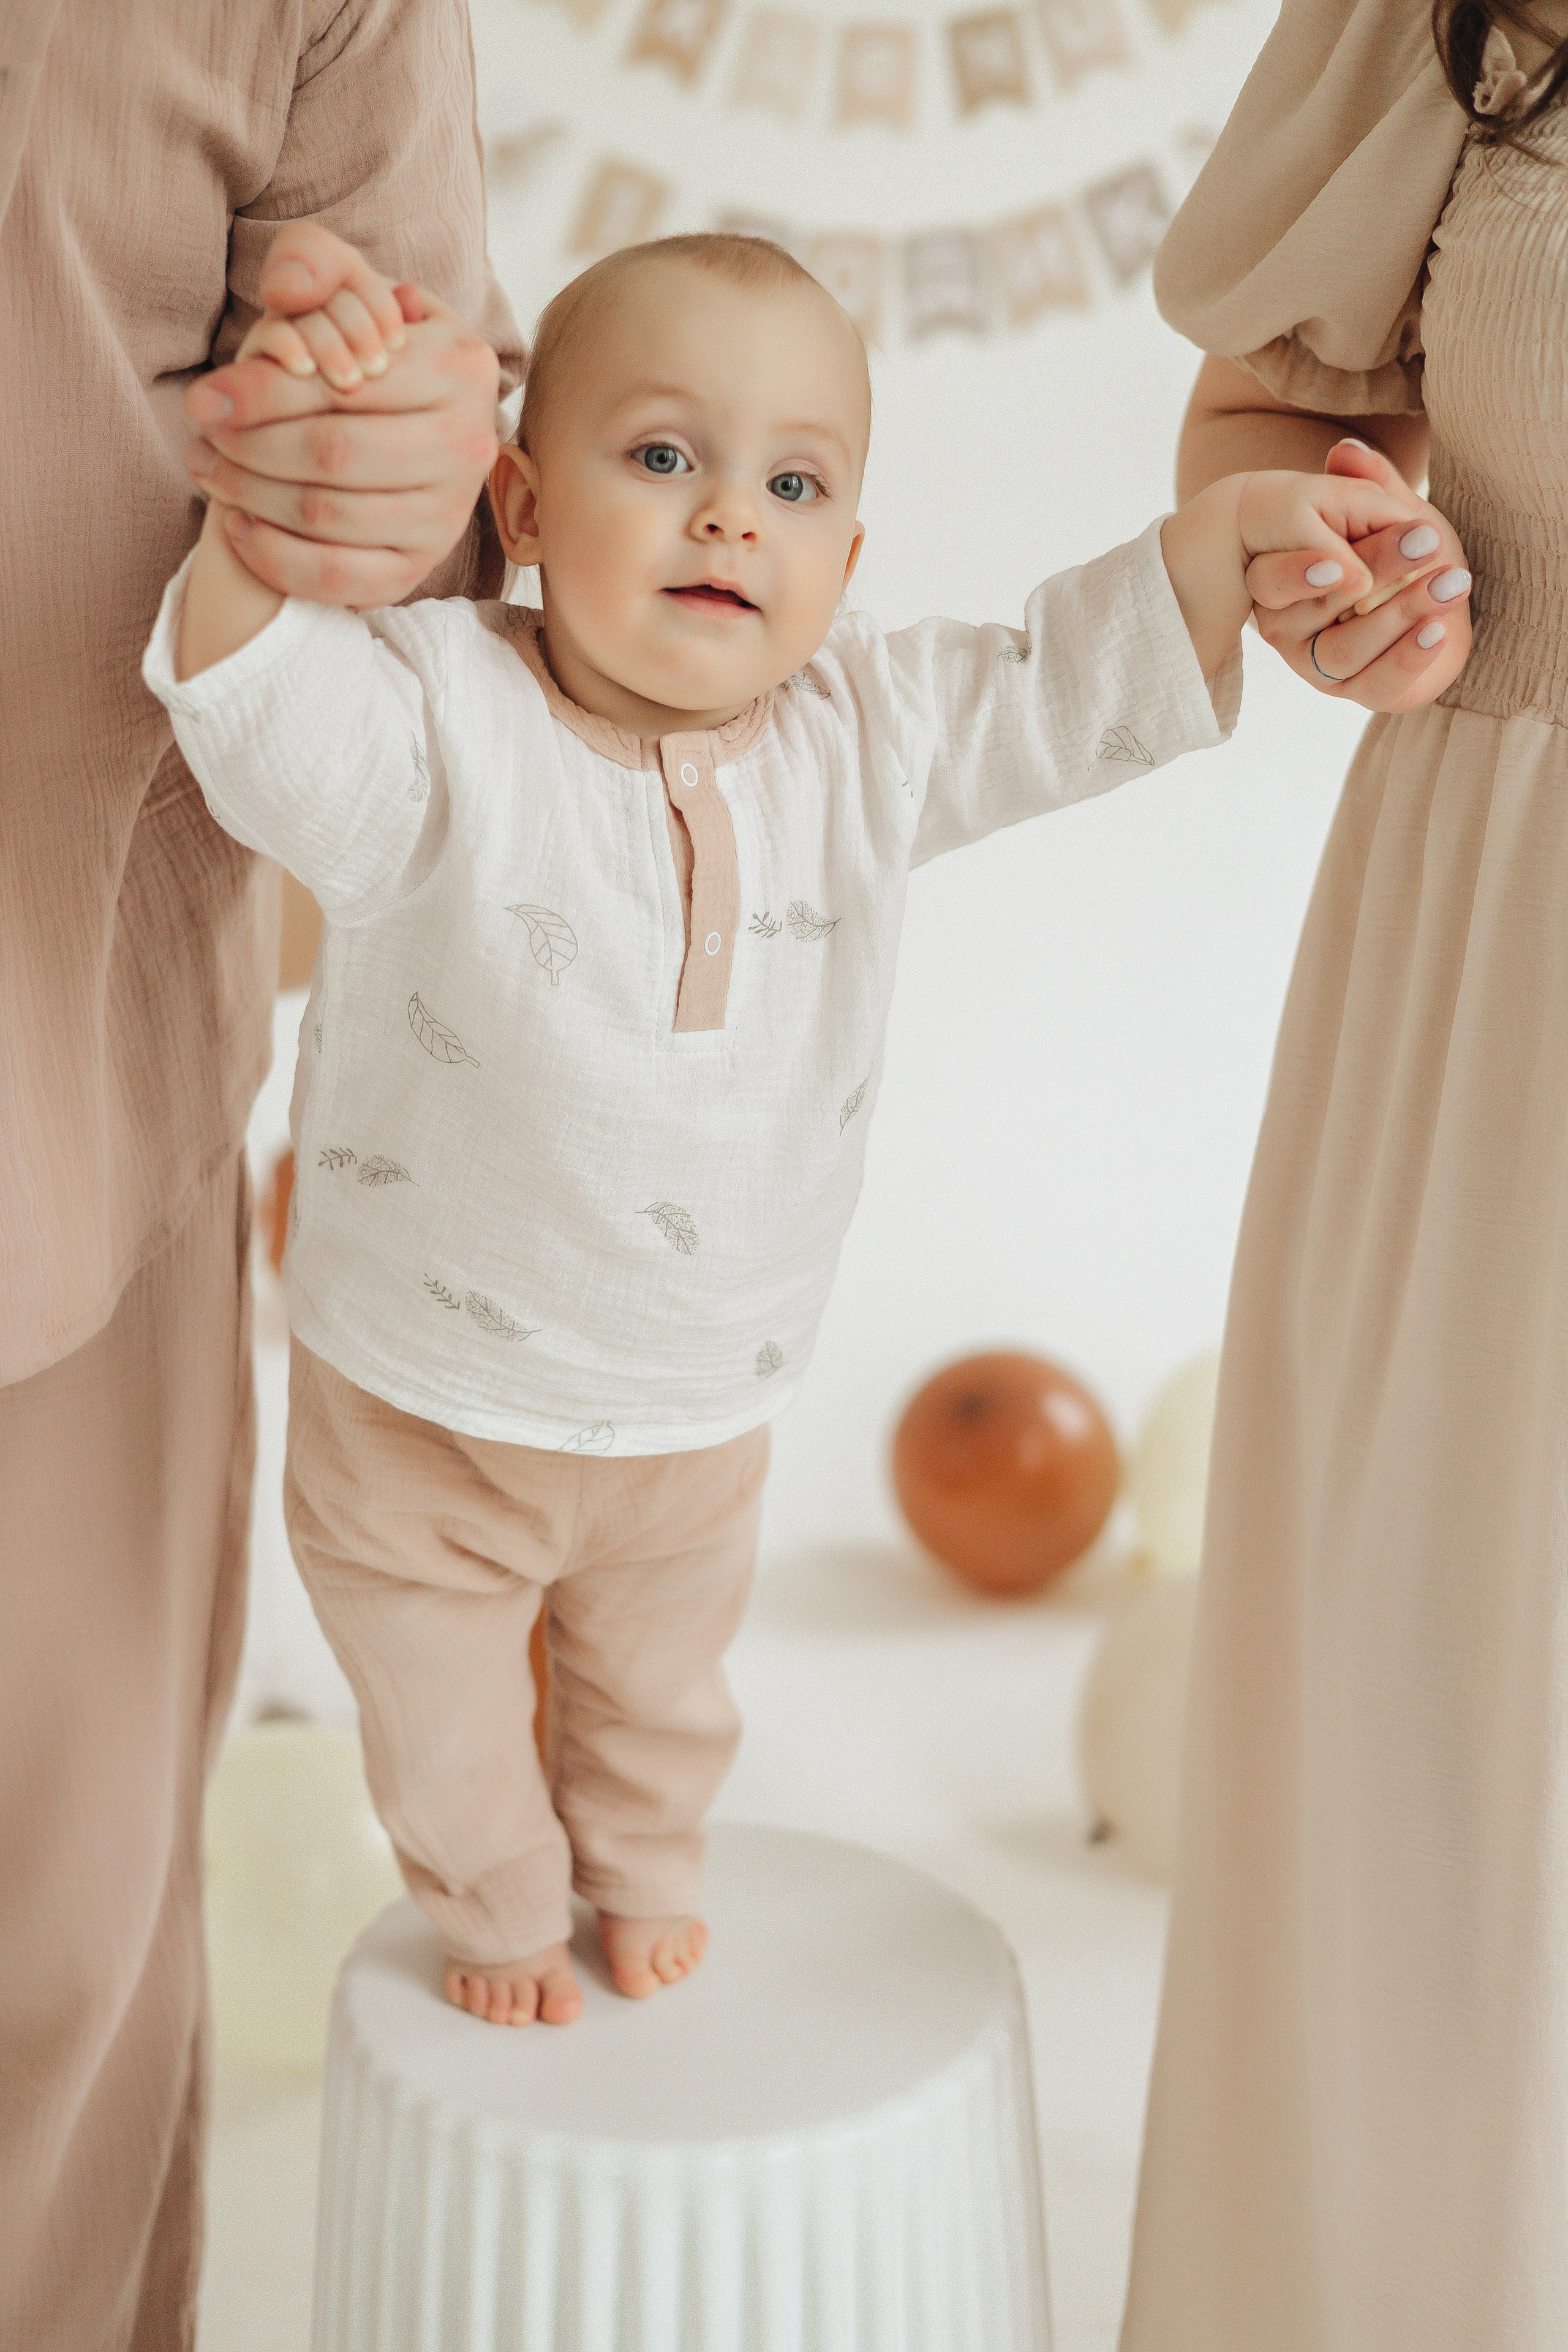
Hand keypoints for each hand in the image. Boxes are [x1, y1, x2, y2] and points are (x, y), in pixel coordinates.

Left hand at [181, 223, 500, 607]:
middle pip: (332, 455)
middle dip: (249, 449)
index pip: (341, 388)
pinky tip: (239, 527)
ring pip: (328, 517)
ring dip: (250, 498)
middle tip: (201, 437)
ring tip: (209, 471)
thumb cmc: (368, 346)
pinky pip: (341, 579)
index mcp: (459, 366)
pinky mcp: (421, 566)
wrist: (417, 414)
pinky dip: (278, 558)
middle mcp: (468, 444)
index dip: (261, 394)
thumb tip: (288, 294)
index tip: (204, 398)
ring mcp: (448, 515)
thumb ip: (315, 262)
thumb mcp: (350, 286)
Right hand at [1243, 439, 1472, 713]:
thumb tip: (1346, 451)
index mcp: (1279, 582)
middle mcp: (1288, 630)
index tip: (1343, 554)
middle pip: (1312, 613)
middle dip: (1373, 572)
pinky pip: (1378, 684)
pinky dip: (1410, 656)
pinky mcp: (1360, 694)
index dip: (1300, 569)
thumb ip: (1368, 487)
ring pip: (1345, 650)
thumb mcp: (1391, 514)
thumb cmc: (1402, 555)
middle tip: (1428, 539)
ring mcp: (1321, 668)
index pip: (1270, 580)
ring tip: (1451, 580)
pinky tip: (1439, 628)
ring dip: (1403, 612)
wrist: (1437, 604)